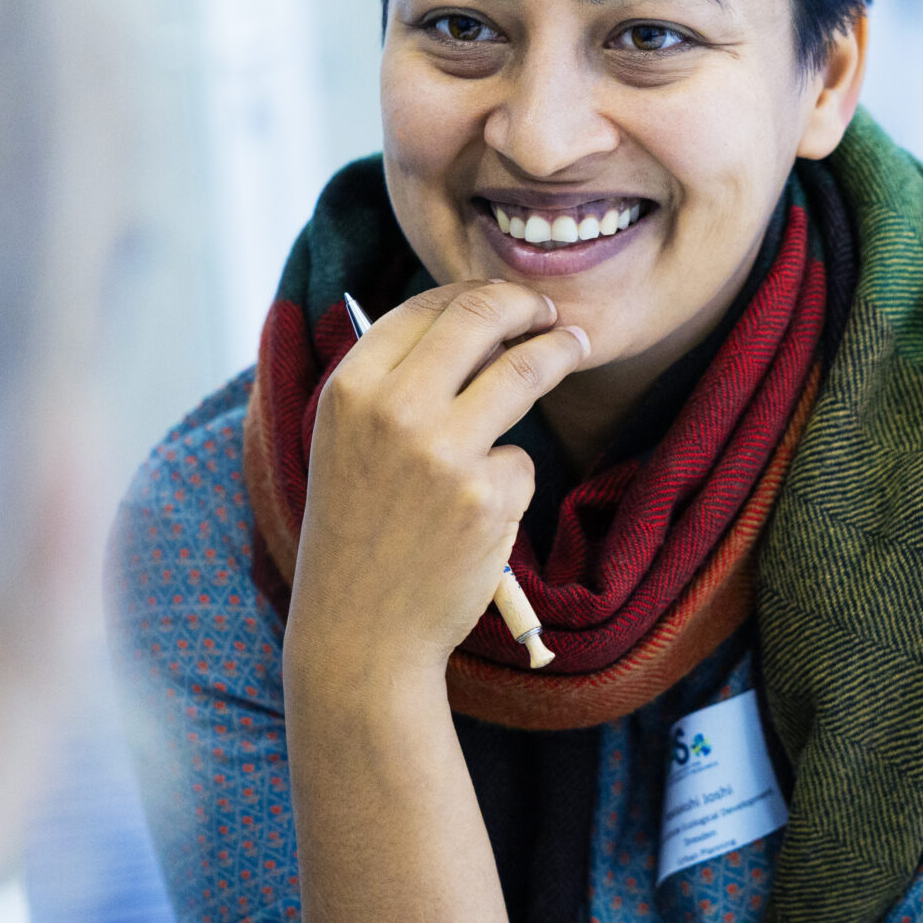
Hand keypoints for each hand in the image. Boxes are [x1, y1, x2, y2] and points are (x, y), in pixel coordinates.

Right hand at [285, 280, 587, 695]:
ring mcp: (441, 452)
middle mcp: (392, 409)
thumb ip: (394, 383)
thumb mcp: (348, 443)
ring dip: (559, 351)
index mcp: (350, 388)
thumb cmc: (357, 531)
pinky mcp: (485, 496)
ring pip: (523, 372)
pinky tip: (480, 516)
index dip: (475, 294)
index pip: (424, 307)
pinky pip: (522, 461)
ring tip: (575, 347)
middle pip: (480, 318)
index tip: (506, 302)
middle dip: (525, 304)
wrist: (360, 628)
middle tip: (549, 313)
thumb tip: (473, 322)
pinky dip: (511, 481)